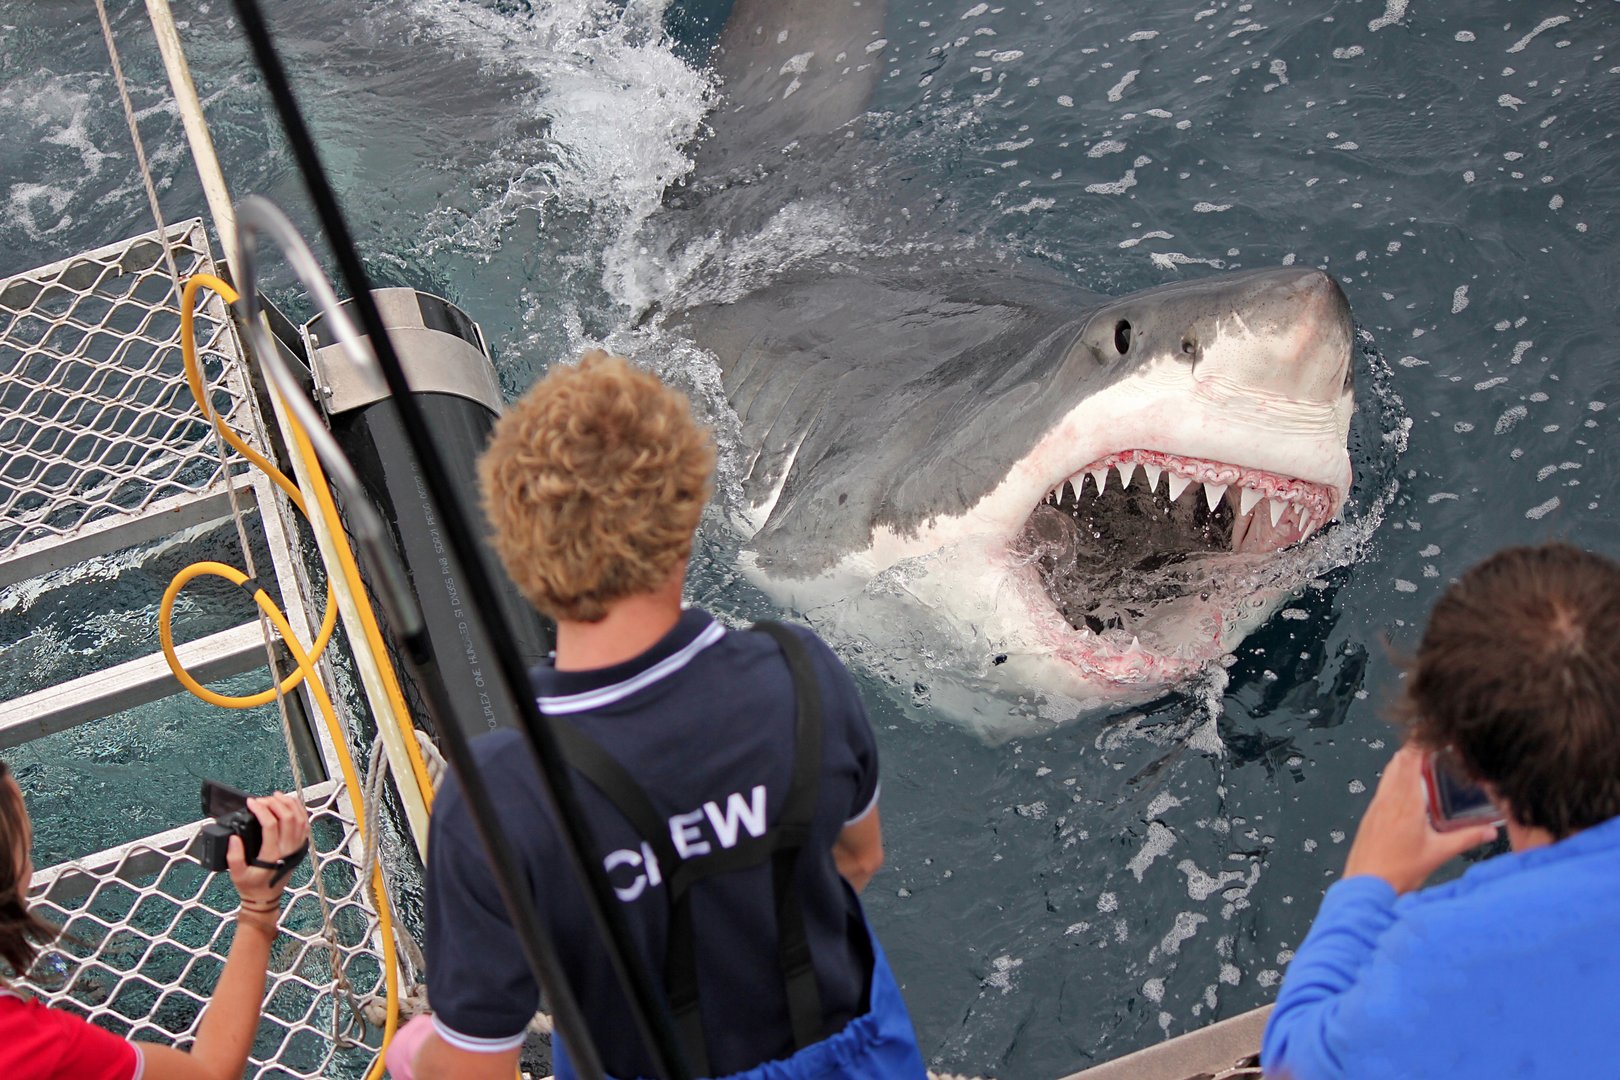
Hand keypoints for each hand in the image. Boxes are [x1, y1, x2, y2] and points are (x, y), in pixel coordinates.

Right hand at [227, 790, 310, 905]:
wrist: (266, 898)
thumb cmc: (251, 886)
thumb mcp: (236, 875)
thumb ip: (233, 856)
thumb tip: (234, 837)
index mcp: (272, 855)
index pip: (271, 825)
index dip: (261, 810)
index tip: (251, 803)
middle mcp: (288, 849)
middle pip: (288, 817)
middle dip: (275, 803)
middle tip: (262, 799)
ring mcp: (296, 847)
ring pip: (300, 819)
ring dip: (289, 804)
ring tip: (276, 796)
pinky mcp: (300, 846)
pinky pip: (305, 825)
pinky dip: (299, 811)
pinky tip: (289, 805)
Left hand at [1342, 746, 1497, 894]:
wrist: (1366, 885)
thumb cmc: (1396, 872)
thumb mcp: (1439, 854)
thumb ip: (1467, 838)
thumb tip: (1490, 831)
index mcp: (1405, 803)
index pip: (1409, 760)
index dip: (1418, 742)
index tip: (1430, 732)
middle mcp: (1387, 800)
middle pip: (1398, 762)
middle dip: (1414, 748)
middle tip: (1430, 743)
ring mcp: (1376, 806)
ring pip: (1389, 773)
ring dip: (1403, 763)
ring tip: (1421, 761)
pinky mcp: (1371, 815)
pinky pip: (1383, 787)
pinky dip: (1395, 779)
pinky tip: (1406, 790)